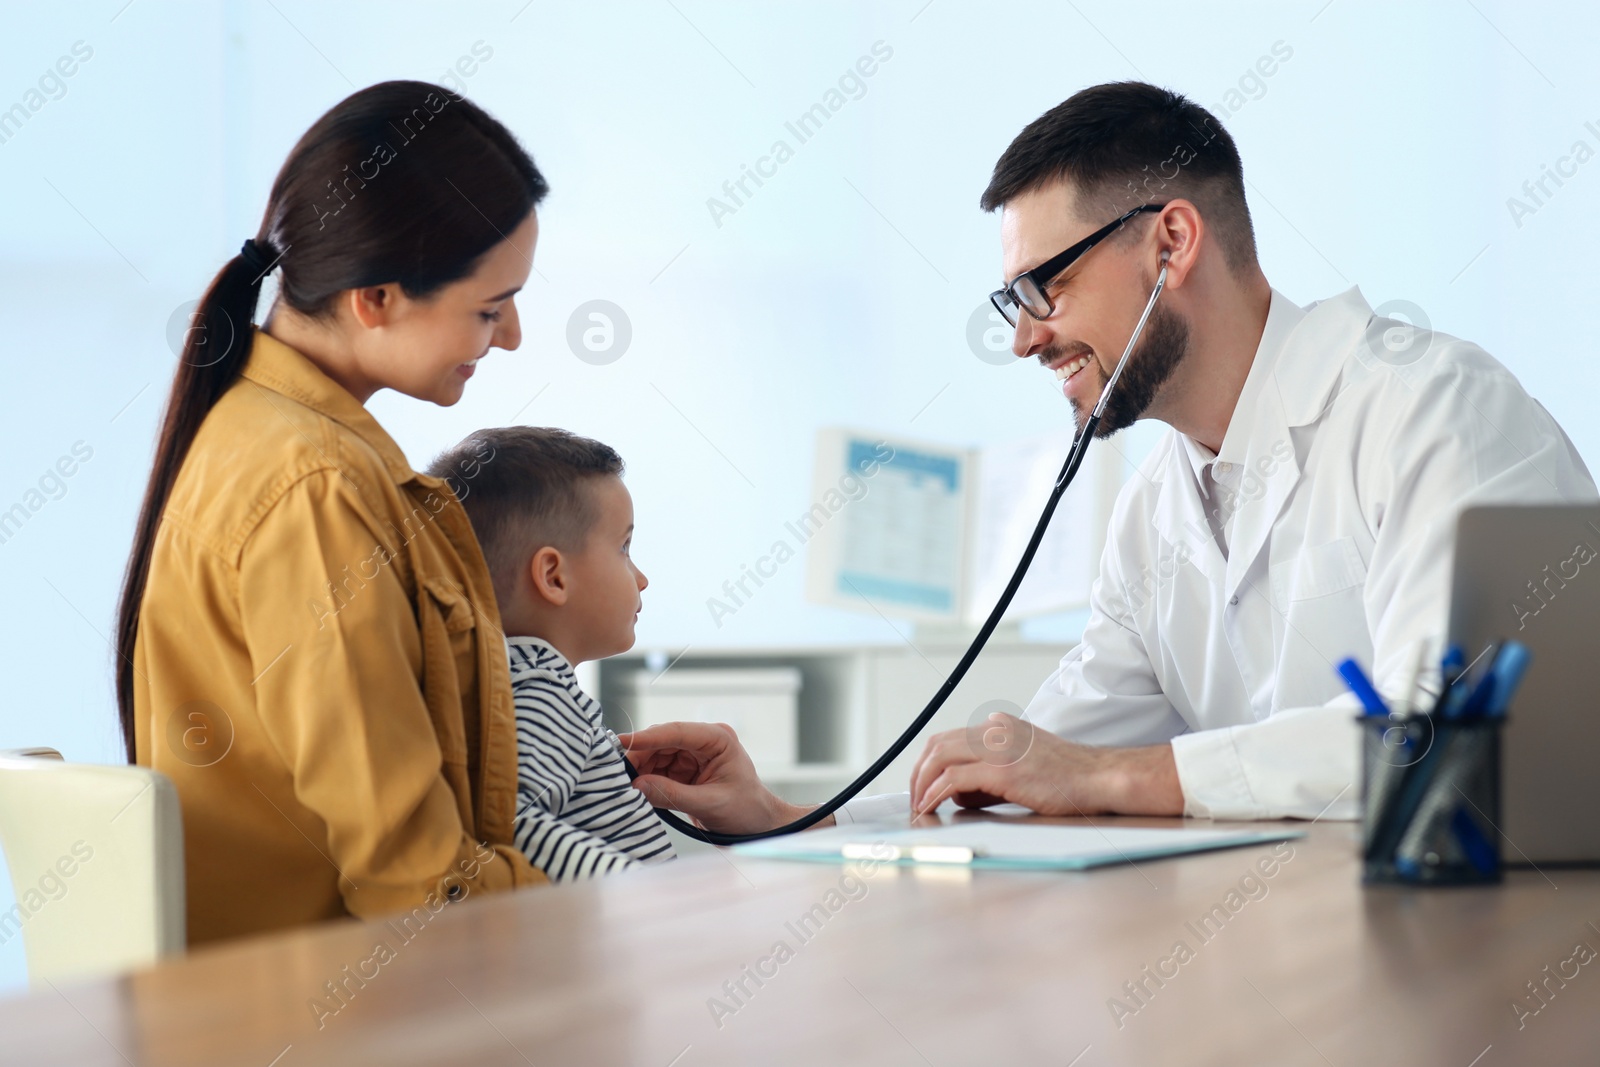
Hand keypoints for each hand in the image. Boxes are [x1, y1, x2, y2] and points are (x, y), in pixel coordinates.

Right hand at [617, 721, 817, 835]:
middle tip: (616, 775)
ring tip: (623, 785)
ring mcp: (693, 755)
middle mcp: (703, 742)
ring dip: (640, 770)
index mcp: (718, 739)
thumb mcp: (710, 804)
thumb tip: (637, 785)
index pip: (677, 732)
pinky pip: (657, 770)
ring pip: (655, 755)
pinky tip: (635, 790)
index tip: (621, 742)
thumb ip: (673, 794)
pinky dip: (645, 780)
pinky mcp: (684, 771)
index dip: (647, 738)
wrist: (758, 826)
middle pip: (662, 742)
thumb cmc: (746, 811)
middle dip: (639, 757)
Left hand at [908, 712, 1183, 816]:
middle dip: (918, 772)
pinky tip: (930, 807)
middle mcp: (996, 731)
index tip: (921, 785)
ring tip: (918, 806)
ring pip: (939, 757)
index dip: (929, 763)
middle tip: (913, 798)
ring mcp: (999, 748)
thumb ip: (990, 775)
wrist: (1102, 778)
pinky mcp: (1003, 770)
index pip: (950, 738)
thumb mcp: (1024, 766)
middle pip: (938, 744)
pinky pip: (953, 780)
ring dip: (921, 783)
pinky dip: (935, 793)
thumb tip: (959, 794)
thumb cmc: (1070, 780)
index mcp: (1001, 727)